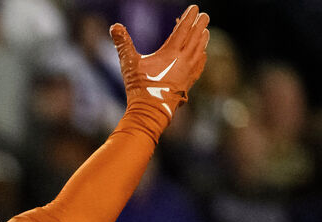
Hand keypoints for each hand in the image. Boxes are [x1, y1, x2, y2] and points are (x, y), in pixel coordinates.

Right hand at [111, 6, 209, 136]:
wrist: (151, 110)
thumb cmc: (139, 87)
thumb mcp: (129, 63)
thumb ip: (123, 43)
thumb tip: (114, 26)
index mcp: (171, 52)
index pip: (182, 29)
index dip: (188, 17)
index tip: (195, 8)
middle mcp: (183, 60)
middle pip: (195, 37)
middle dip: (199, 25)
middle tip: (204, 15)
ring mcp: (188, 72)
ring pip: (199, 51)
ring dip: (203, 39)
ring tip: (206, 32)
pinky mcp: (188, 83)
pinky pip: (199, 66)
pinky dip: (202, 57)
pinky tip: (202, 55)